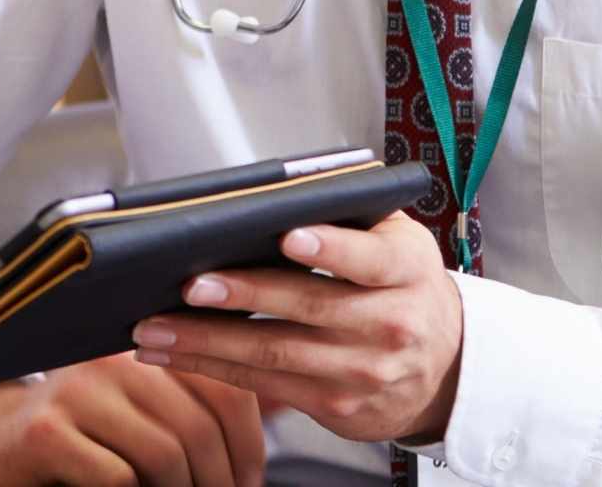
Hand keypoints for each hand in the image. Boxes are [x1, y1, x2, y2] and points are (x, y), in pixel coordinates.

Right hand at [0, 350, 265, 485]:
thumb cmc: (72, 441)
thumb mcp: (133, 421)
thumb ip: (183, 417)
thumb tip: (252, 457)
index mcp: (143, 351)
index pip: (222, 387)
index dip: (248, 445)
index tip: (249, 481)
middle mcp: (112, 361)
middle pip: (198, 425)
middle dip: (221, 481)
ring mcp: (77, 393)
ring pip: (164, 453)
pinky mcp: (48, 433)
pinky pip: (119, 478)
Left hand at [130, 215, 462, 444]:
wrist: (444, 365)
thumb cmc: (403, 285)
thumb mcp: (398, 241)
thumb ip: (349, 217)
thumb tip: (273, 196)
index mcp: (406, 269)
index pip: (369, 256)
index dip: (330, 247)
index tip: (289, 235)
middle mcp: (391, 322)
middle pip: (308, 306)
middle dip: (243, 295)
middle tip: (190, 284)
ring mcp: (363, 370)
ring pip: (275, 352)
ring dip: (207, 341)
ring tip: (156, 326)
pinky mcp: (336, 405)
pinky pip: (265, 384)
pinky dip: (213, 367)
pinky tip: (174, 353)